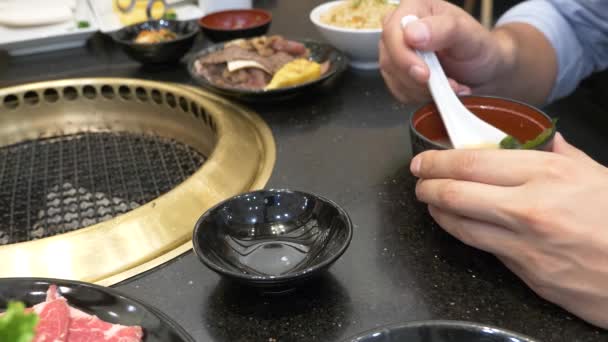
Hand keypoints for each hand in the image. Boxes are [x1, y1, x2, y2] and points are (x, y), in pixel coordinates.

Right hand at [379, 0, 510, 103]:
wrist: (484, 71)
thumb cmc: (479, 48)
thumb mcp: (469, 35)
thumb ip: (444, 29)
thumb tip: (412, 34)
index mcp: (415, 8)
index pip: (393, 32)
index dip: (404, 56)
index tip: (424, 74)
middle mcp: (400, 28)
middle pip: (390, 57)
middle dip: (416, 77)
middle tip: (444, 83)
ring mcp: (396, 52)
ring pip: (393, 77)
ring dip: (422, 89)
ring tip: (448, 84)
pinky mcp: (397, 74)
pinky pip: (399, 91)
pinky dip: (420, 96)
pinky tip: (438, 90)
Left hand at [410, 133, 607, 328]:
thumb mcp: (597, 174)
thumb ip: (561, 154)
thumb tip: (540, 138)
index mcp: (547, 173)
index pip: (472, 162)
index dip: (438, 160)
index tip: (423, 160)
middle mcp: (528, 205)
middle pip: (456, 191)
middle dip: (426, 184)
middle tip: (418, 179)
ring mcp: (524, 242)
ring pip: (459, 223)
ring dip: (437, 209)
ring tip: (431, 200)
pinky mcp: (525, 271)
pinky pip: (481, 247)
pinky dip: (460, 231)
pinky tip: (455, 223)